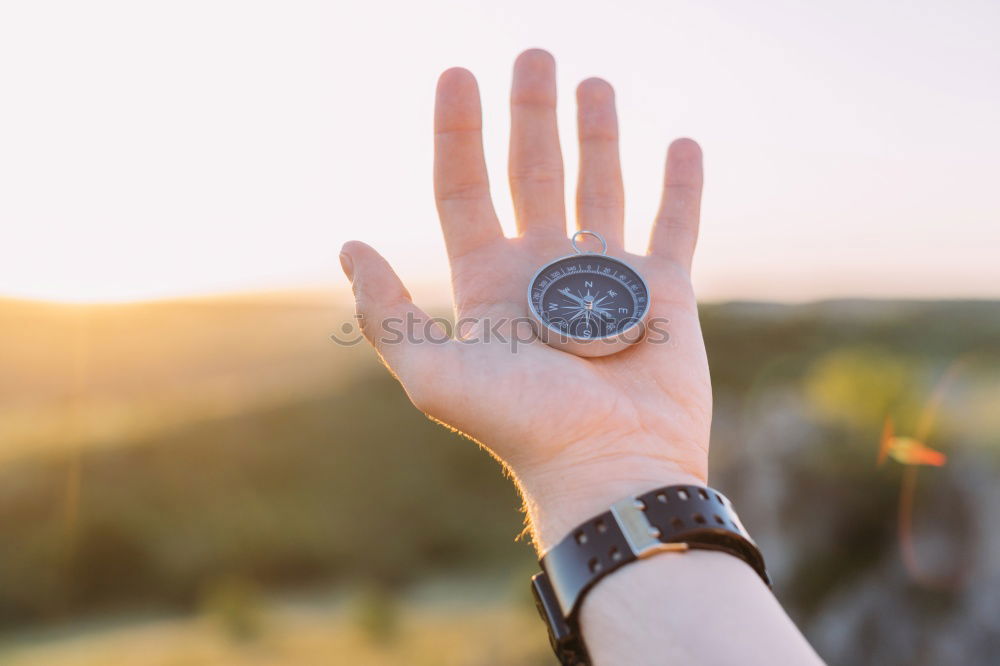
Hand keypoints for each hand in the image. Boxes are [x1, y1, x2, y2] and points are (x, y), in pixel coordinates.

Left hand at [340, 49, 710, 549]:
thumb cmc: (522, 428)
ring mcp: (605, 276)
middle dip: (531, 113)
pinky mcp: (663, 290)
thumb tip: (350, 246)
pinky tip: (682, 143)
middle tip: (533, 54)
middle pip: (532, 172)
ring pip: (600, 185)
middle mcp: (543, 269)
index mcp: (488, 281)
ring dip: (597, 134)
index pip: (465, 188)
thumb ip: (388, 313)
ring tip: (593, 83)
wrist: (608, 467)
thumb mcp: (433, 374)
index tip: (457, 72)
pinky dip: (681, 185)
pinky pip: (675, 223)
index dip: (457, 132)